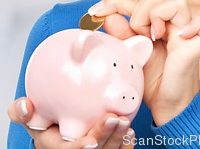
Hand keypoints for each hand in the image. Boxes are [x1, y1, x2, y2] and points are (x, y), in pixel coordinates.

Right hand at [8, 97, 134, 147]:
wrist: (56, 121)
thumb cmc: (45, 119)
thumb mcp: (31, 115)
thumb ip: (21, 111)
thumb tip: (25, 105)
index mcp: (53, 147)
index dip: (79, 148)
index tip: (91, 143)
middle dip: (106, 138)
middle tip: (116, 119)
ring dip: (118, 139)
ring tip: (125, 121)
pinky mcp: (103, 148)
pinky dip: (125, 144)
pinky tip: (129, 133)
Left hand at [89, 0, 199, 125]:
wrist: (169, 107)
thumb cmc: (153, 82)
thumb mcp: (131, 54)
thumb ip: (120, 34)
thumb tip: (106, 15)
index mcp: (155, 23)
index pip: (134, 1)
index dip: (113, 2)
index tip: (95, 12)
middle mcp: (173, 22)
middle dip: (138, 16)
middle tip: (139, 38)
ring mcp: (190, 30)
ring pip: (177, 1)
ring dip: (160, 19)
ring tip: (156, 38)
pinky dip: (192, 26)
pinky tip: (180, 39)